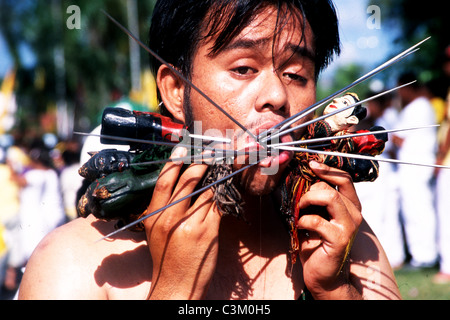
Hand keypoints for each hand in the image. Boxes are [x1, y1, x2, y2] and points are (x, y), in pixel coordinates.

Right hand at [144, 148, 221, 298]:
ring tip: (220, 169)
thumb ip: (163, 209)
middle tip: (207, 155)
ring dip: (215, 179)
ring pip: (206, 192)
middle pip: (187, 182)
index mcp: (154, 216)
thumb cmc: (166, 256)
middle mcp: (170, 218)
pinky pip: (217, 206)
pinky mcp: (208, 232)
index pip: (164, 182)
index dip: (174, 162)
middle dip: (199, 164)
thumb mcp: (155, 230)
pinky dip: (222, 196)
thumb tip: (180, 185)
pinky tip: (225, 189)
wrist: (176, 284)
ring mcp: (190, 224)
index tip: (183, 149)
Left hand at [297, 161, 362, 298]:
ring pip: (328, 197)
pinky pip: (317, 220)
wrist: (324, 274)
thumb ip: (317, 199)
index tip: (310, 165)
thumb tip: (304, 177)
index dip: (327, 168)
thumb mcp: (317, 215)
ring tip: (299, 212)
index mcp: (350, 205)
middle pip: (331, 186)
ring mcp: (349, 226)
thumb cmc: (316, 242)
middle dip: (309, 191)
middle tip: (299, 203)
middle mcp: (354, 213)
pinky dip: (302, 221)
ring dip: (306, 201)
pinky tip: (299, 227)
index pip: (344, 178)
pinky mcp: (340, 238)